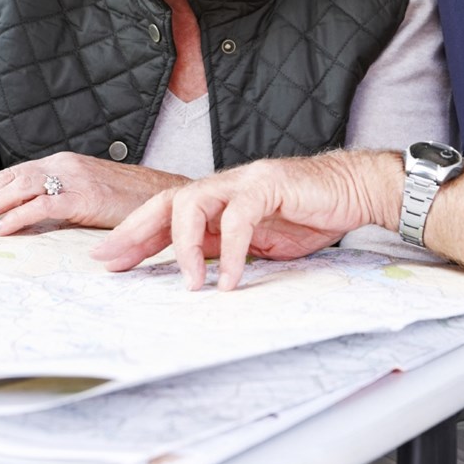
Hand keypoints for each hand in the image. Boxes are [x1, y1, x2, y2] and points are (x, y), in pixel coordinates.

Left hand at [0, 151, 187, 234]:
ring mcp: (74, 178)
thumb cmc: (131, 200)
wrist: (166, 196)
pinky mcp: (84, 196)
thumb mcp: (88, 196)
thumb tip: (28, 219)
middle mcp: (64, 165)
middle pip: (8, 178)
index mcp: (63, 164)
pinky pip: (41, 205)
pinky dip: (15, 217)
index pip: (12, 174)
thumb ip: (60, 200)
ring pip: (18, 188)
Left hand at [90, 151, 400, 290]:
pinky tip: (229, 279)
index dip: (135, 234)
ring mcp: (246, 181)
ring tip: (191, 283)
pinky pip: (239, 217)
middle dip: (136, 231)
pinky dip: (231, 251)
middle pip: (167, 200)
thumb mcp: (260, 240)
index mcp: (220, 199)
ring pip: (193, 201)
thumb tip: (194, 271)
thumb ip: (226, 247)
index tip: (108, 258)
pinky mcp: (270, 184)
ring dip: (185, 245)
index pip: (167, 211)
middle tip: (112, 259)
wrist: (355, 189)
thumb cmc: (311, 214)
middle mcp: (226, 185)